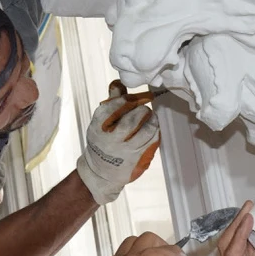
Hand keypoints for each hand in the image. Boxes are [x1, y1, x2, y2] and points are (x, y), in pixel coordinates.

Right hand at [76, 80, 160, 204]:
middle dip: (143, 109)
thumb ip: (111, 102)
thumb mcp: (100, 121)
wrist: (99, 172)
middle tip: (145, 109)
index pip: (119, 103)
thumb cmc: (101, 141)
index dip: (133, 98)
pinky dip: (155, 132)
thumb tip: (119, 83)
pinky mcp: (136, 159)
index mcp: (99, 124)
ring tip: (151, 117)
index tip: (140, 98)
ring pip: (147, 129)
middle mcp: (111, 137)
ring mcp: (124, 150)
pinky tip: (153, 129)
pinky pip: (152, 141)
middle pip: (135, 115)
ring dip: (152, 120)